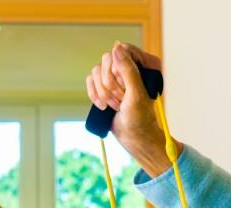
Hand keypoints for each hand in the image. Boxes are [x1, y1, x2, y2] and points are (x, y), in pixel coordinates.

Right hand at [86, 42, 169, 171]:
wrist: (133, 137)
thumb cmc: (139, 118)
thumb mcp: (136, 93)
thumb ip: (128, 70)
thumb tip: (116, 47)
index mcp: (141, 64)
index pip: (122, 50)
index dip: (119, 69)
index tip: (125, 87)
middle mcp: (126, 67)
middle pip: (106, 60)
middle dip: (111, 85)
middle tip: (121, 100)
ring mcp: (114, 77)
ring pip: (96, 71)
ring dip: (103, 93)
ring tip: (115, 106)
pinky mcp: (103, 87)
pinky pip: (90, 80)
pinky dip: (94, 94)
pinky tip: (103, 107)